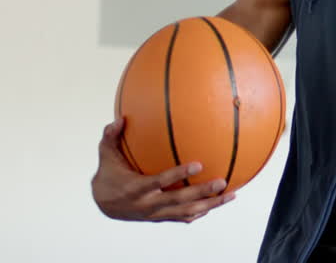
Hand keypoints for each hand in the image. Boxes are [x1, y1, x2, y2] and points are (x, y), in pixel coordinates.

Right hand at [91, 119, 235, 222]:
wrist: (104, 204)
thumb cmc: (109, 173)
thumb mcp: (106, 155)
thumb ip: (111, 136)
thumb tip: (119, 118)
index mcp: (136, 188)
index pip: (160, 182)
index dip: (179, 174)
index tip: (199, 164)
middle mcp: (148, 204)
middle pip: (179, 200)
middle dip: (202, 192)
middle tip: (222, 182)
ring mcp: (156, 213)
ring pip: (187, 212)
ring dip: (210, 205)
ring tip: (231, 195)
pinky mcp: (161, 218)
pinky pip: (184, 217)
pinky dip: (202, 211)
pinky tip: (218, 203)